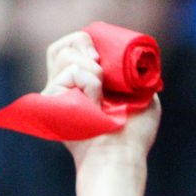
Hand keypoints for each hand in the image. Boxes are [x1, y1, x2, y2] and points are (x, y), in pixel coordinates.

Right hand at [43, 30, 159, 195]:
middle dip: (83, 43)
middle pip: (62, 46)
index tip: (102, 53)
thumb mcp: (145, 97)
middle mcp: (64, 86)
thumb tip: (138, 60)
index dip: (85, 41)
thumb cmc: (134, 134)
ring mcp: (55, 91)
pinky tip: (95, 104)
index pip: (70, 48)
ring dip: (93, 70)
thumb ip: (136, 76)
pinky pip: (72, 71)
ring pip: (67, 54)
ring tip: (102, 97)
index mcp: (82, 84)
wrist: (121, 154)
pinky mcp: (50, 97)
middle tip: (100, 64)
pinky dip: (90, 83)